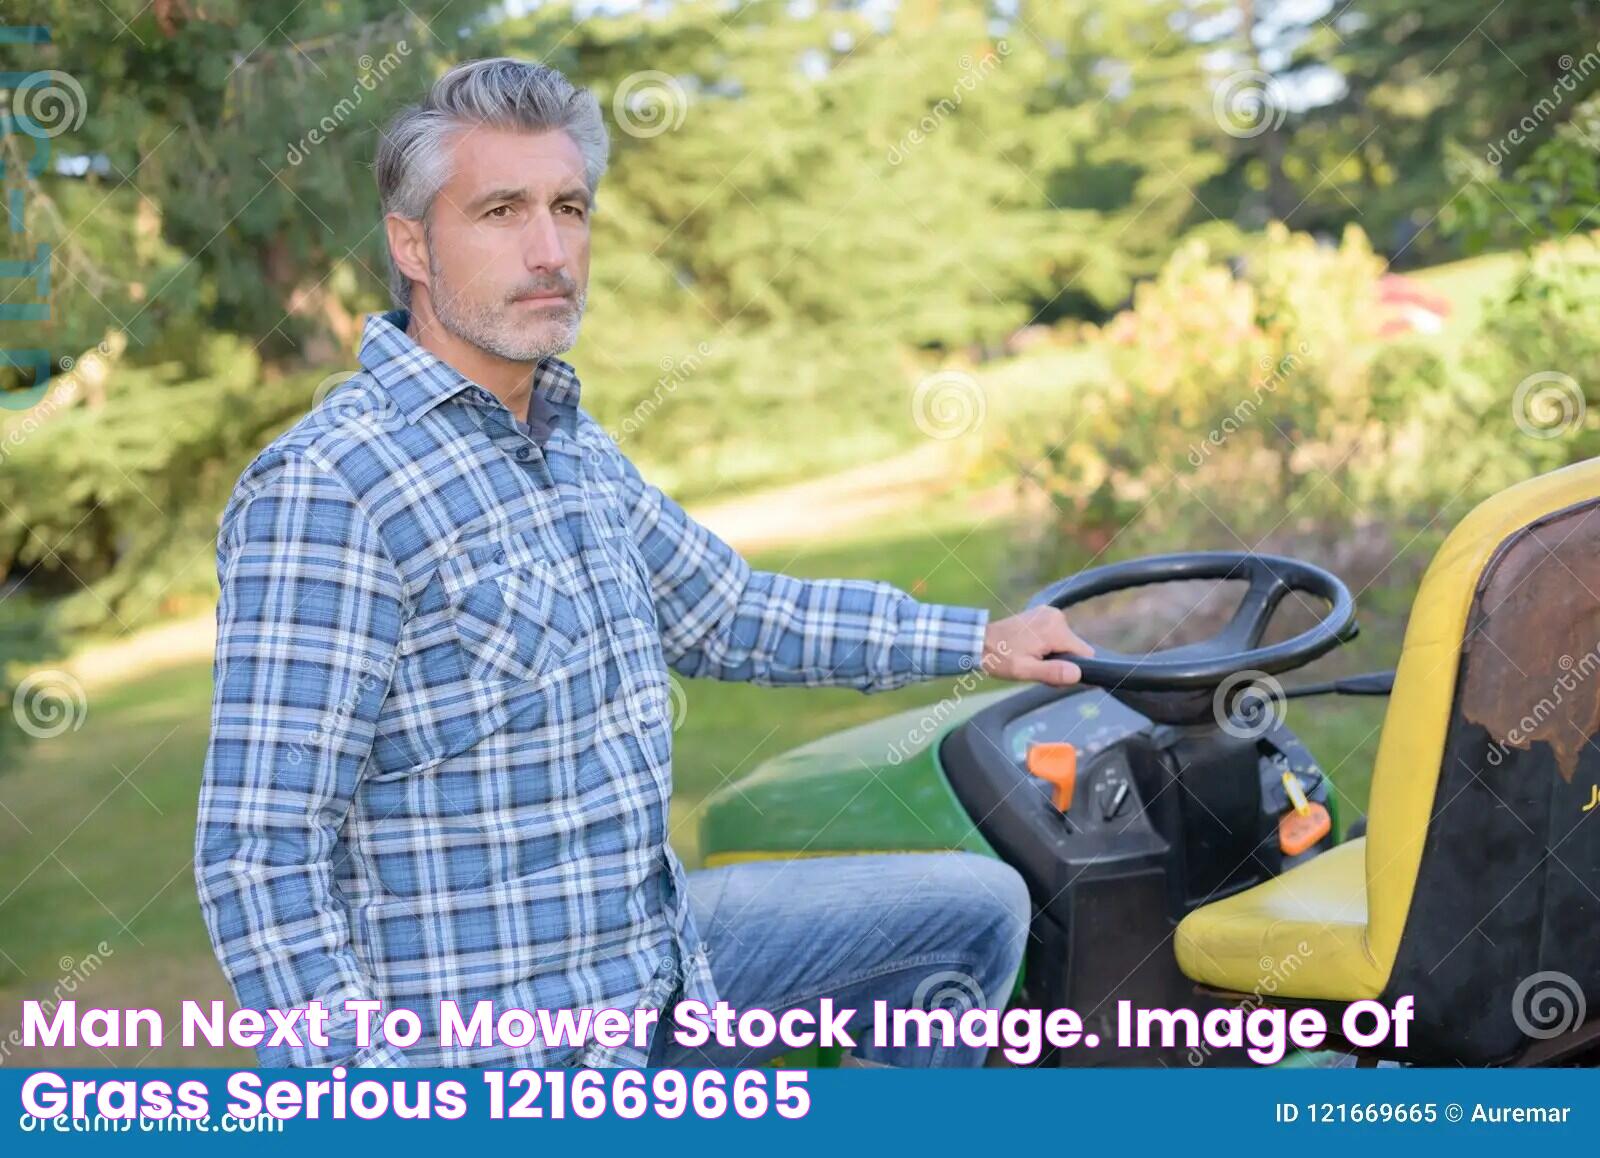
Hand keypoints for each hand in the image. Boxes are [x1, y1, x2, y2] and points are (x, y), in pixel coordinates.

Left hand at [980, 606, 1095, 685]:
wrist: (979, 641)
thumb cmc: (1000, 657)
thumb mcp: (1024, 670)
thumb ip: (1052, 672)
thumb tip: (1078, 674)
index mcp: (1055, 629)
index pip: (1085, 653)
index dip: (1074, 668)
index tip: (1053, 674)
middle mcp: (1056, 616)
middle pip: (1075, 648)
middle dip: (1061, 662)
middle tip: (1036, 667)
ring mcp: (1049, 613)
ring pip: (1066, 643)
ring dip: (1053, 655)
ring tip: (1030, 658)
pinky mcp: (1043, 614)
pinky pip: (1056, 635)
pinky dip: (1048, 645)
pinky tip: (1030, 649)